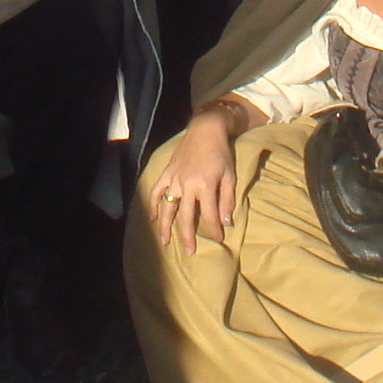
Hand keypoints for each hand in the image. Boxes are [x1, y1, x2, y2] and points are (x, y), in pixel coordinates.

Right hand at [146, 111, 240, 253]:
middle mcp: (188, 185)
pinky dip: (152, 205)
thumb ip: (227, 200)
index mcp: (206, 186)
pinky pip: (155, 191)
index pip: (209, 216)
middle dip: (187, 237)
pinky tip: (152, 218)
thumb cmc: (221, 154)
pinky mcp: (166, 173)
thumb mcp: (230, 176)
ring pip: (167, 207)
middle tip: (190, 252)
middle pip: (185, 217)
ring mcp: (174, 179)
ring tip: (164, 242)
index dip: (213, 230)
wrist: (205, 131)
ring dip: (165, 226)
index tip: (218, 239)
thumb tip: (226, 222)